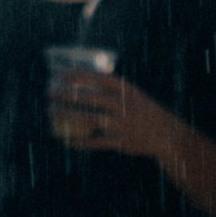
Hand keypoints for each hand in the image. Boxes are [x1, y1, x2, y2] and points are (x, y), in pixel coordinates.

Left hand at [50, 70, 181, 160]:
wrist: (166, 133)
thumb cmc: (143, 111)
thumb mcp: (133, 95)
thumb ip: (113, 89)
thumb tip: (87, 78)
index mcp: (127, 90)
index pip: (99, 78)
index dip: (79, 75)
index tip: (61, 74)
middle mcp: (124, 104)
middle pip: (91, 98)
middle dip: (68, 95)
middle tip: (49, 94)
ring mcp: (123, 123)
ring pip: (90, 119)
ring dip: (68, 116)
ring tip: (51, 112)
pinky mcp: (121, 141)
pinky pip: (96, 142)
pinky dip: (80, 141)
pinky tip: (66, 140)